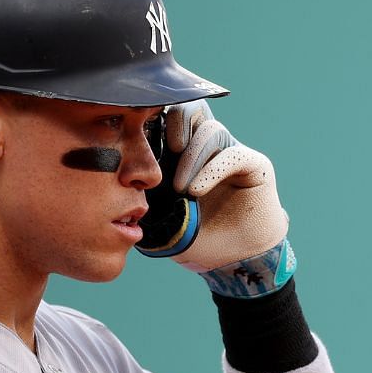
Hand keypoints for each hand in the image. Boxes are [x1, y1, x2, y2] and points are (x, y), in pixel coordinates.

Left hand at [160, 101, 294, 296]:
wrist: (232, 261)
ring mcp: (230, 154)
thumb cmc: (197, 240)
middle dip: (175, 124)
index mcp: (183, 153)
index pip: (169, 119)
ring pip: (210, 130)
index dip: (156, 121)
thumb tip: (118, 185)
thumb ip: (143, 201)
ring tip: (181, 189)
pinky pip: (232, 155)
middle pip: (191, 110)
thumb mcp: (161, 221)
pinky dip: (211, 170)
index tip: (142, 142)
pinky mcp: (253, 165)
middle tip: (166, 150)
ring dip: (191, 157)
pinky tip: (197, 190)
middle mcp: (208, 148)